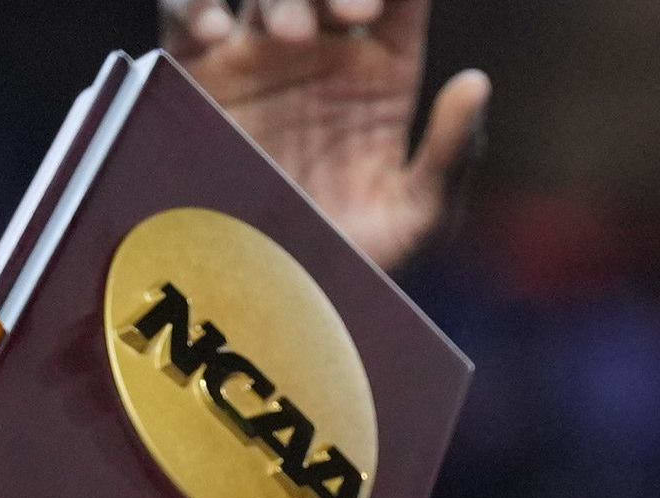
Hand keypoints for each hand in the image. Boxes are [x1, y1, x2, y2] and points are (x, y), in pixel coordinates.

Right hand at [163, 0, 490, 274]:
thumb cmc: (356, 267)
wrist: (275, 305)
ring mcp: (259, 56)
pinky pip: (182, 16)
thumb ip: (453, 152)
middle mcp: (322, 49)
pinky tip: (213, 31)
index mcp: (382, 68)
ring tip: (290, 33)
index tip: (383, 4)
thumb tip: (476, 81)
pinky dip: (191, 6)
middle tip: (351, 10)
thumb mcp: (417, 219)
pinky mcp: (199, 75)